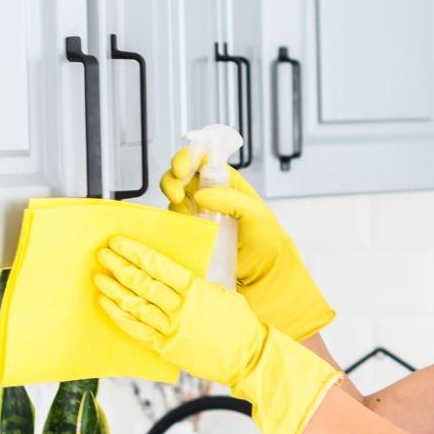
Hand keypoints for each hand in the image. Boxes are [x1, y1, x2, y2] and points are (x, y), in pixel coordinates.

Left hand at [94, 237, 345, 433]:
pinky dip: (120, 316)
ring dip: (114, 290)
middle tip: (103, 254)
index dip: (135, 252)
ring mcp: (172, 329)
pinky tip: (108, 304)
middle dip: (119, 266)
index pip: (158, 265)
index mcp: (196, 289)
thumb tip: (172, 271)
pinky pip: (137, 330)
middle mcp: (181, 308)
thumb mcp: (221, 293)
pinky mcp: (167, 348)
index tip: (118, 242)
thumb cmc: (239, 324)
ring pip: (135, 305)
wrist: (249, 356)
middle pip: (142, 283)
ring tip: (100, 277)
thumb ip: (196, 283)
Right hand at [158, 148, 335, 340]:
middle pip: (183, 171)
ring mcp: (198, 212)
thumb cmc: (265, 244)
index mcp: (229, 183)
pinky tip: (176, 220)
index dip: (191, 156)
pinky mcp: (189, 231)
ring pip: (173, 191)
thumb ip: (232, 200)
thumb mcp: (256, 216)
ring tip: (177, 203)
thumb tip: (202, 194)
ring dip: (169, 190)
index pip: (206, 158)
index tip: (184, 167)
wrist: (262, 277)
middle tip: (176, 187)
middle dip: (174, 173)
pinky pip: (171, 217)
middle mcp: (211, 193)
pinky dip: (167, 213)